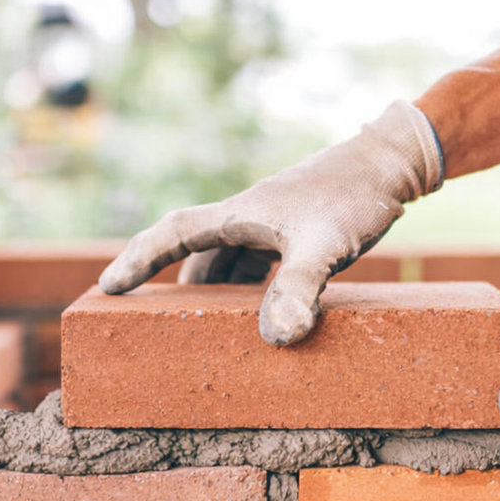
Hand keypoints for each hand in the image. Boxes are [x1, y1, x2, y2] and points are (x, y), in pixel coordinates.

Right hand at [99, 101, 442, 345]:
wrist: (393, 163)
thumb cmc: (355, 197)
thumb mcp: (326, 245)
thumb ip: (300, 288)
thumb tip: (277, 337)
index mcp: (240, 214)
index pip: (173, 233)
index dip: (137, 260)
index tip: (106, 287)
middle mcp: (248, 216)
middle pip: (196, 254)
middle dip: (171, 286)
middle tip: (148, 324)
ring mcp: (271, 223)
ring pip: (226, 261)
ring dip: (212, 292)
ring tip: (202, 330)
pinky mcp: (295, 230)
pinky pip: (255, 264)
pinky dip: (247, 290)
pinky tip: (259, 314)